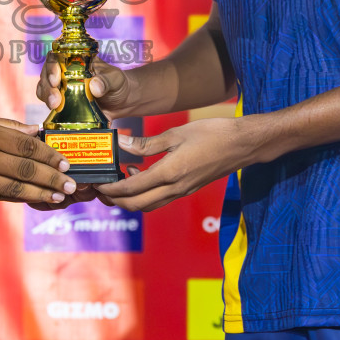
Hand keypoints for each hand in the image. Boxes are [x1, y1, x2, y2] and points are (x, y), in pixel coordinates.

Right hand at [0, 111, 77, 203]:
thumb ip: (7, 126)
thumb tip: (35, 131)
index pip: (27, 148)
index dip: (49, 156)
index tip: (66, 162)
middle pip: (25, 171)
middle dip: (52, 179)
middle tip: (72, 184)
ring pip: (15, 189)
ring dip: (40, 194)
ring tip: (59, 197)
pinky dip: (18, 198)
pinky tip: (33, 199)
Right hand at [35, 53, 133, 117]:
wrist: (122, 102)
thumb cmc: (118, 84)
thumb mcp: (115, 79)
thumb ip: (106, 81)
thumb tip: (95, 87)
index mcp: (75, 61)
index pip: (56, 57)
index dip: (52, 66)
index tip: (56, 79)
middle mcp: (64, 73)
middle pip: (46, 74)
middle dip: (47, 86)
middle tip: (54, 99)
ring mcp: (62, 89)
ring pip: (44, 89)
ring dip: (46, 97)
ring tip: (54, 106)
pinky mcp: (63, 105)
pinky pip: (50, 105)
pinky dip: (50, 109)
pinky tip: (55, 113)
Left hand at [95, 117, 255, 212]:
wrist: (243, 145)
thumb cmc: (212, 134)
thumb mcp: (176, 134)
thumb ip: (147, 143)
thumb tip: (121, 144)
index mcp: (170, 174)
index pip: (131, 189)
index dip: (110, 189)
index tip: (97, 182)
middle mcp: (175, 189)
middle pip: (137, 206)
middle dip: (115, 201)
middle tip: (100, 188)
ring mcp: (182, 192)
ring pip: (148, 206)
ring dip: (129, 200)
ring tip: (117, 181)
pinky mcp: (188, 189)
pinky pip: (160, 199)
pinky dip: (144, 194)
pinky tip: (140, 174)